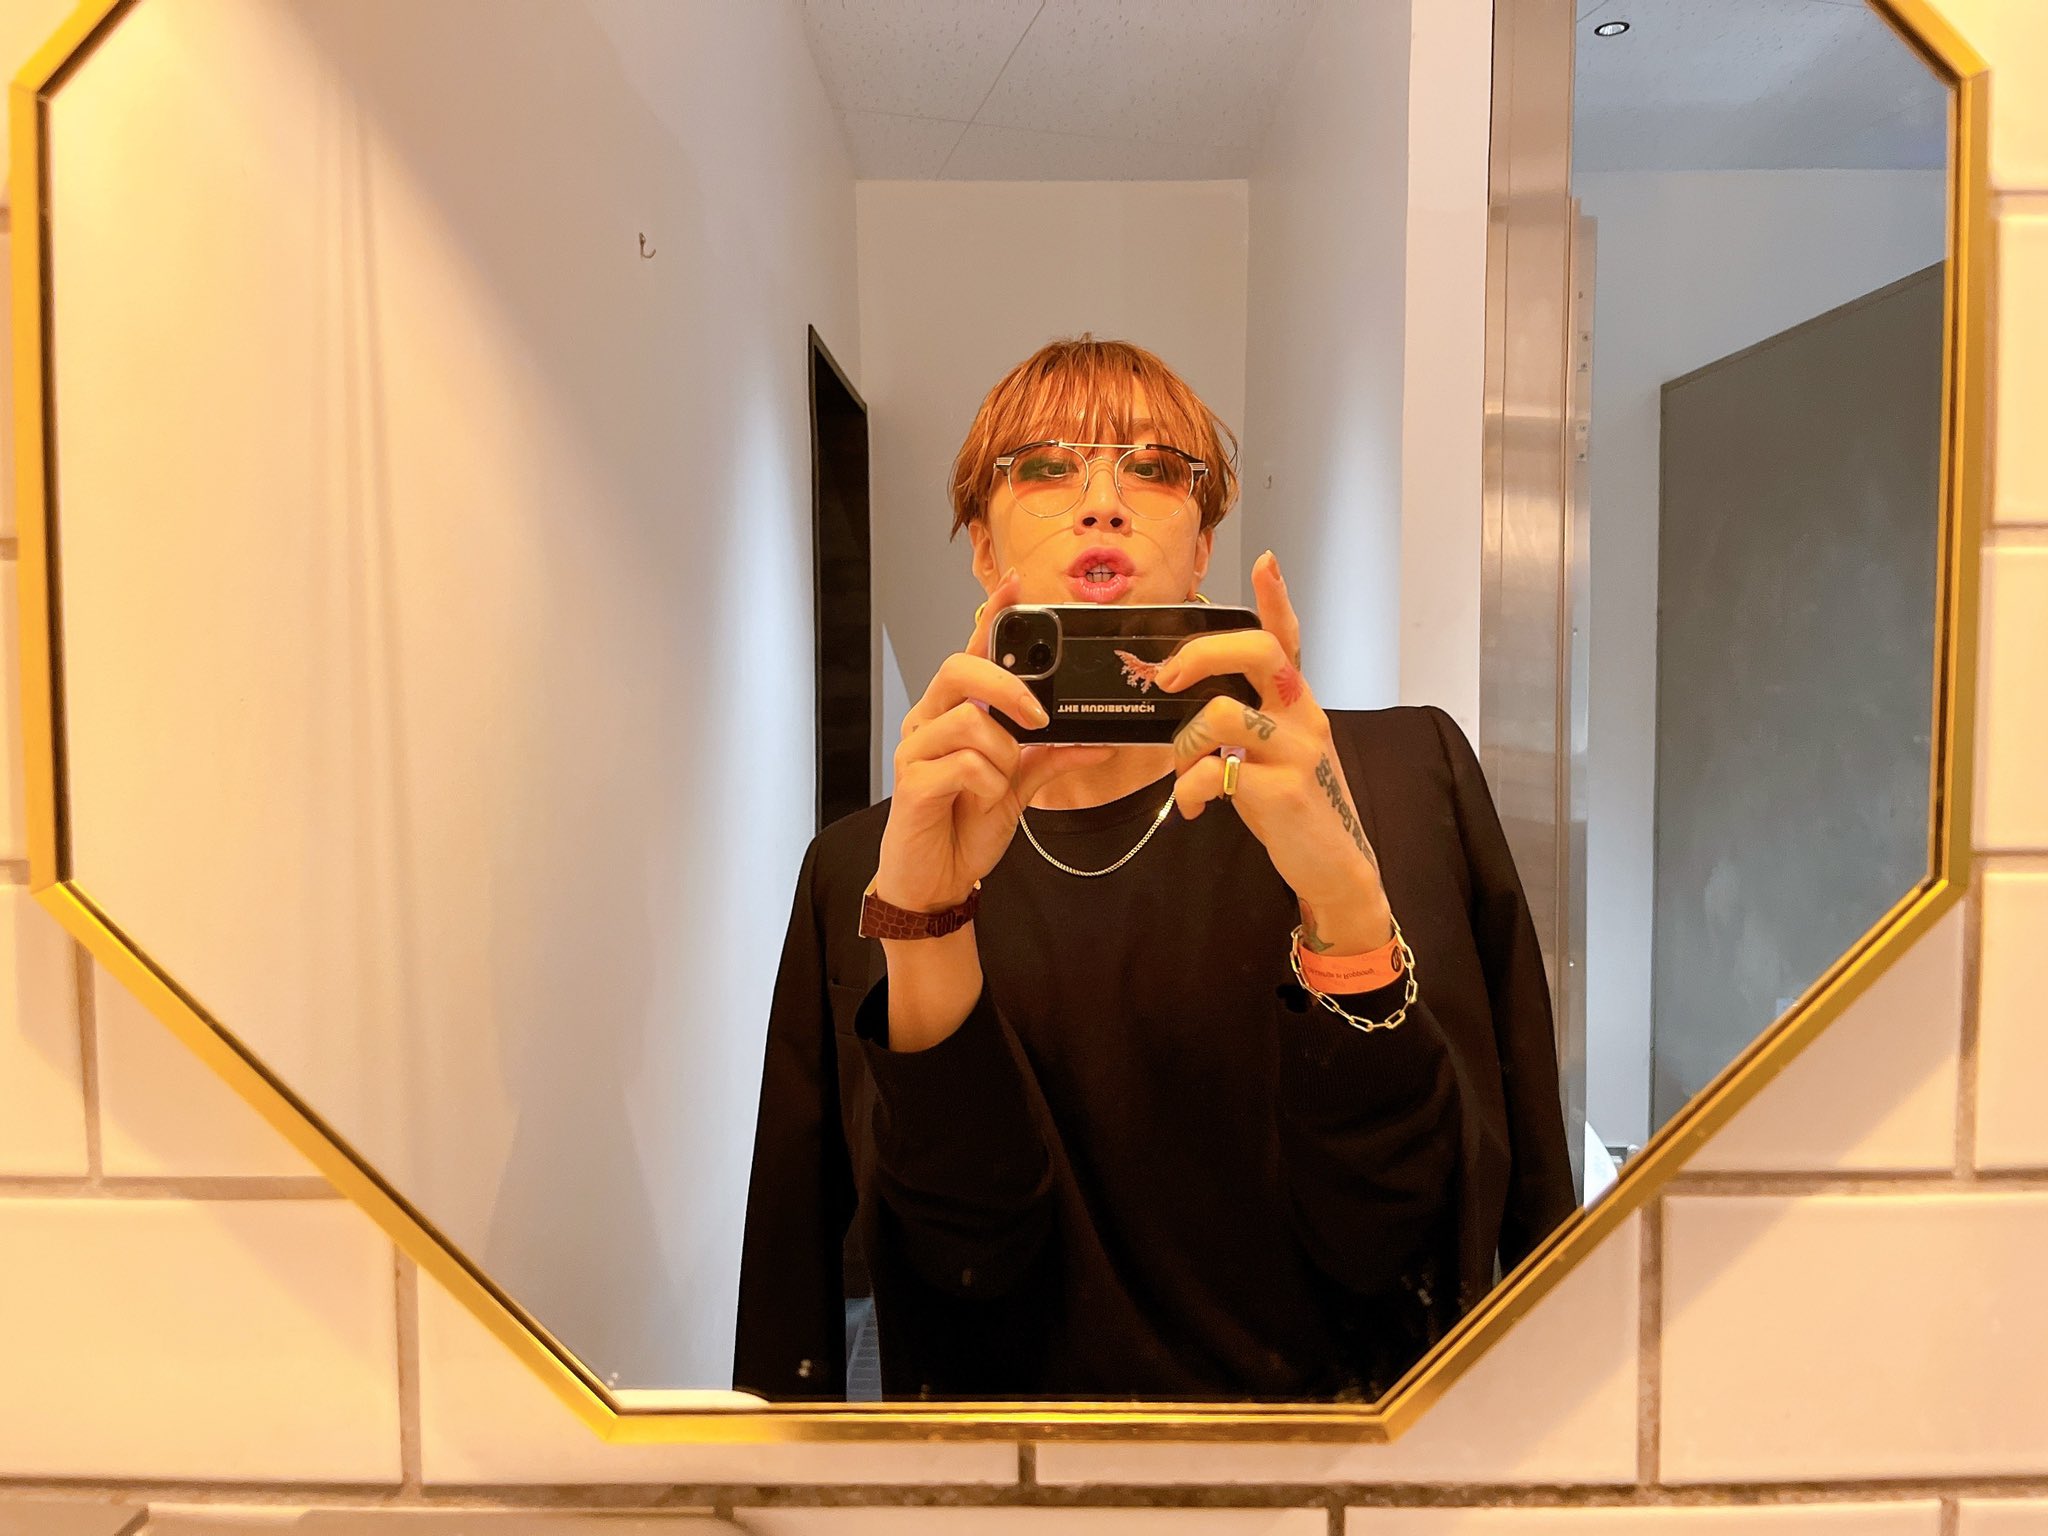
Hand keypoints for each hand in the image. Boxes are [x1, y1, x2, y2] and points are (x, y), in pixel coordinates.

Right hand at [875, 568, 1113, 913]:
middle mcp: (930, 721)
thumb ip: (1052, 759)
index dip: (993, 615)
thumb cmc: (966, 825)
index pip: (972, 650)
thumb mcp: (1020, 787)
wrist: (936, 879)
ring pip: (970, 721)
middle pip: (960, 668)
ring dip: (1002, 756)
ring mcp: (915, 748)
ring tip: (998, 785)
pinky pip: (964, 764)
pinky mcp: (911, 781)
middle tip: (1037, 719)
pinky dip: (989, 784)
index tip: (1018, 585)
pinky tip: (981, 802)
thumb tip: (1100, 742)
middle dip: (1008, 687)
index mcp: (955, 712)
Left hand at [1156, 551, 1391, 953]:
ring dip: (1185, 741)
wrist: (1335, 867)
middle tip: (1169, 677)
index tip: (1263, 561)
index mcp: (1298, 703)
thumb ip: (1248, 722)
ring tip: (1184, 770)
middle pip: (1259, 652)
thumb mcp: (1278, 754)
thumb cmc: (1296, 808)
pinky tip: (1193, 809)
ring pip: (1224, 712)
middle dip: (1202, 653)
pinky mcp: (1283, 791)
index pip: (1289, 638)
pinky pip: (1216, 773)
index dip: (1276, 598)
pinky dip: (1190, 791)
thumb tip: (1192, 706)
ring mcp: (1296, 752)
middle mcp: (1304, 717)